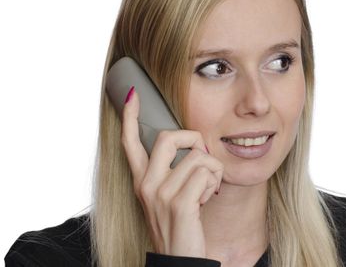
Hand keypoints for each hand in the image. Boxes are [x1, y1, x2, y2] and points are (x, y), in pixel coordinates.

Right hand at [121, 88, 223, 257]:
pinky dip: (215, 183)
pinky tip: (208, 198)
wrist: (179, 261)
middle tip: (203, 158)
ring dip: (212, 171)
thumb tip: (194, 147)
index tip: (133, 95)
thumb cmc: (179, 226)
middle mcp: (145, 184)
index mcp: (141, 181)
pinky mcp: (179, 203)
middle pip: (168, 136)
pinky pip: (206, 172)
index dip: (131, 116)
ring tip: (207, 190)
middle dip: (193, 138)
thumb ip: (172, 172)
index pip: (130, 142)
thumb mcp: (168, 197)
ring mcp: (160, 194)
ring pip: (197, 156)